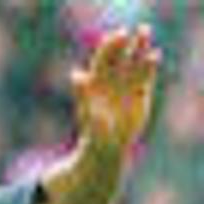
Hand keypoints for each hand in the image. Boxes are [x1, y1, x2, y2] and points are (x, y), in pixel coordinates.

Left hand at [71, 24, 159, 153]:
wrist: (106, 147)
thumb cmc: (92, 131)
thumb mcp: (87, 111)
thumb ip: (83, 92)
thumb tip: (75, 75)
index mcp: (96, 82)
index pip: (104, 58)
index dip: (110, 46)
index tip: (118, 36)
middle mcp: (112, 80)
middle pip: (122, 56)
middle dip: (129, 42)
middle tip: (138, 30)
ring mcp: (127, 86)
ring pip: (136, 63)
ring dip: (142, 48)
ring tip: (146, 35)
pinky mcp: (141, 93)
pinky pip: (146, 75)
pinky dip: (150, 65)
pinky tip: (154, 55)